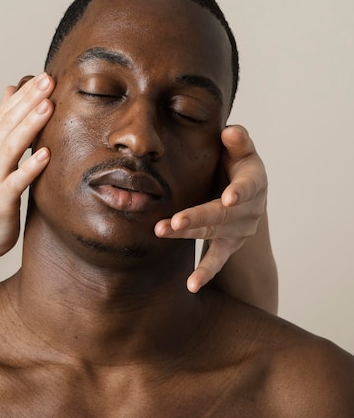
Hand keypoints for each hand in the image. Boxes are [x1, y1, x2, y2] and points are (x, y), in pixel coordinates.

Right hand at [0, 72, 54, 267]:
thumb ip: (5, 126)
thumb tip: (11, 90)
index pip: (7, 113)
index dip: (26, 94)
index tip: (45, 76)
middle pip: (9, 123)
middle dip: (30, 100)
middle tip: (49, 80)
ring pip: (11, 146)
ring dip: (30, 125)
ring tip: (48, 107)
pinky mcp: (0, 200)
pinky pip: (17, 181)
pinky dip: (31, 166)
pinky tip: (46, 153)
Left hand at [154, 125, 266, 292]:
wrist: (242, 192)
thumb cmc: (236, 163)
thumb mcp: (241, 149)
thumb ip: (238, 140)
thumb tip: (230, 132)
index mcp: (254, 181)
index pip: (249, 187)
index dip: (240, 192)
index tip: (228, 198)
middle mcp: (249, 209)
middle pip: (222, 214)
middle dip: (198, 217)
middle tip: (175, 221)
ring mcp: (239, 230)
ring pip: (212, 232)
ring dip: (188, 234)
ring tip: (163, 232)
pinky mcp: (228, 245)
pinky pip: (217, 260)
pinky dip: (205, 273)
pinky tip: (191, 285)